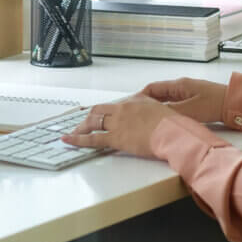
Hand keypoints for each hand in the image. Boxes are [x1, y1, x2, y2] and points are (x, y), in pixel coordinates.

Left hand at [61, 96, 177, 157]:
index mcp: (135, 101)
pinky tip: (68, 140)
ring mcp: (118, 122)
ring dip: (82, 127)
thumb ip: (153, 112)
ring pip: (93, 122)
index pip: (113, 105)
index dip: (103, 111)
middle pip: (99, 110)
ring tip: (73, 133)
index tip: (98, 114)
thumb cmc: (173, 125)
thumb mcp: (163, 112)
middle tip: (83, 124)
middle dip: (89, 117)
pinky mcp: (115, 137)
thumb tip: (154, 117)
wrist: (172, 131)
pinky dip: (78, 139)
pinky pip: (92, 138)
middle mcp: (123, 109)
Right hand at [139, 77, 226, 123]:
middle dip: (147, 103)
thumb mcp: (190, 110)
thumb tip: (153, 114)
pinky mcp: (194, 100)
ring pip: (166, 99)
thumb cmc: (213, 104)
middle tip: (137, 114)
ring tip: (147, 119)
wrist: (233, 103)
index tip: (132, 106)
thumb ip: (171, 111)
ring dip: (157, 107)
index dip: (141, 96)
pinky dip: (168, 110)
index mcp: (178, 85)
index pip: (153, 88)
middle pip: (158, 93)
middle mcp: (181, 86)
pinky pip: (175, 104)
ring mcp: (187, 92)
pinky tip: (165, 119)